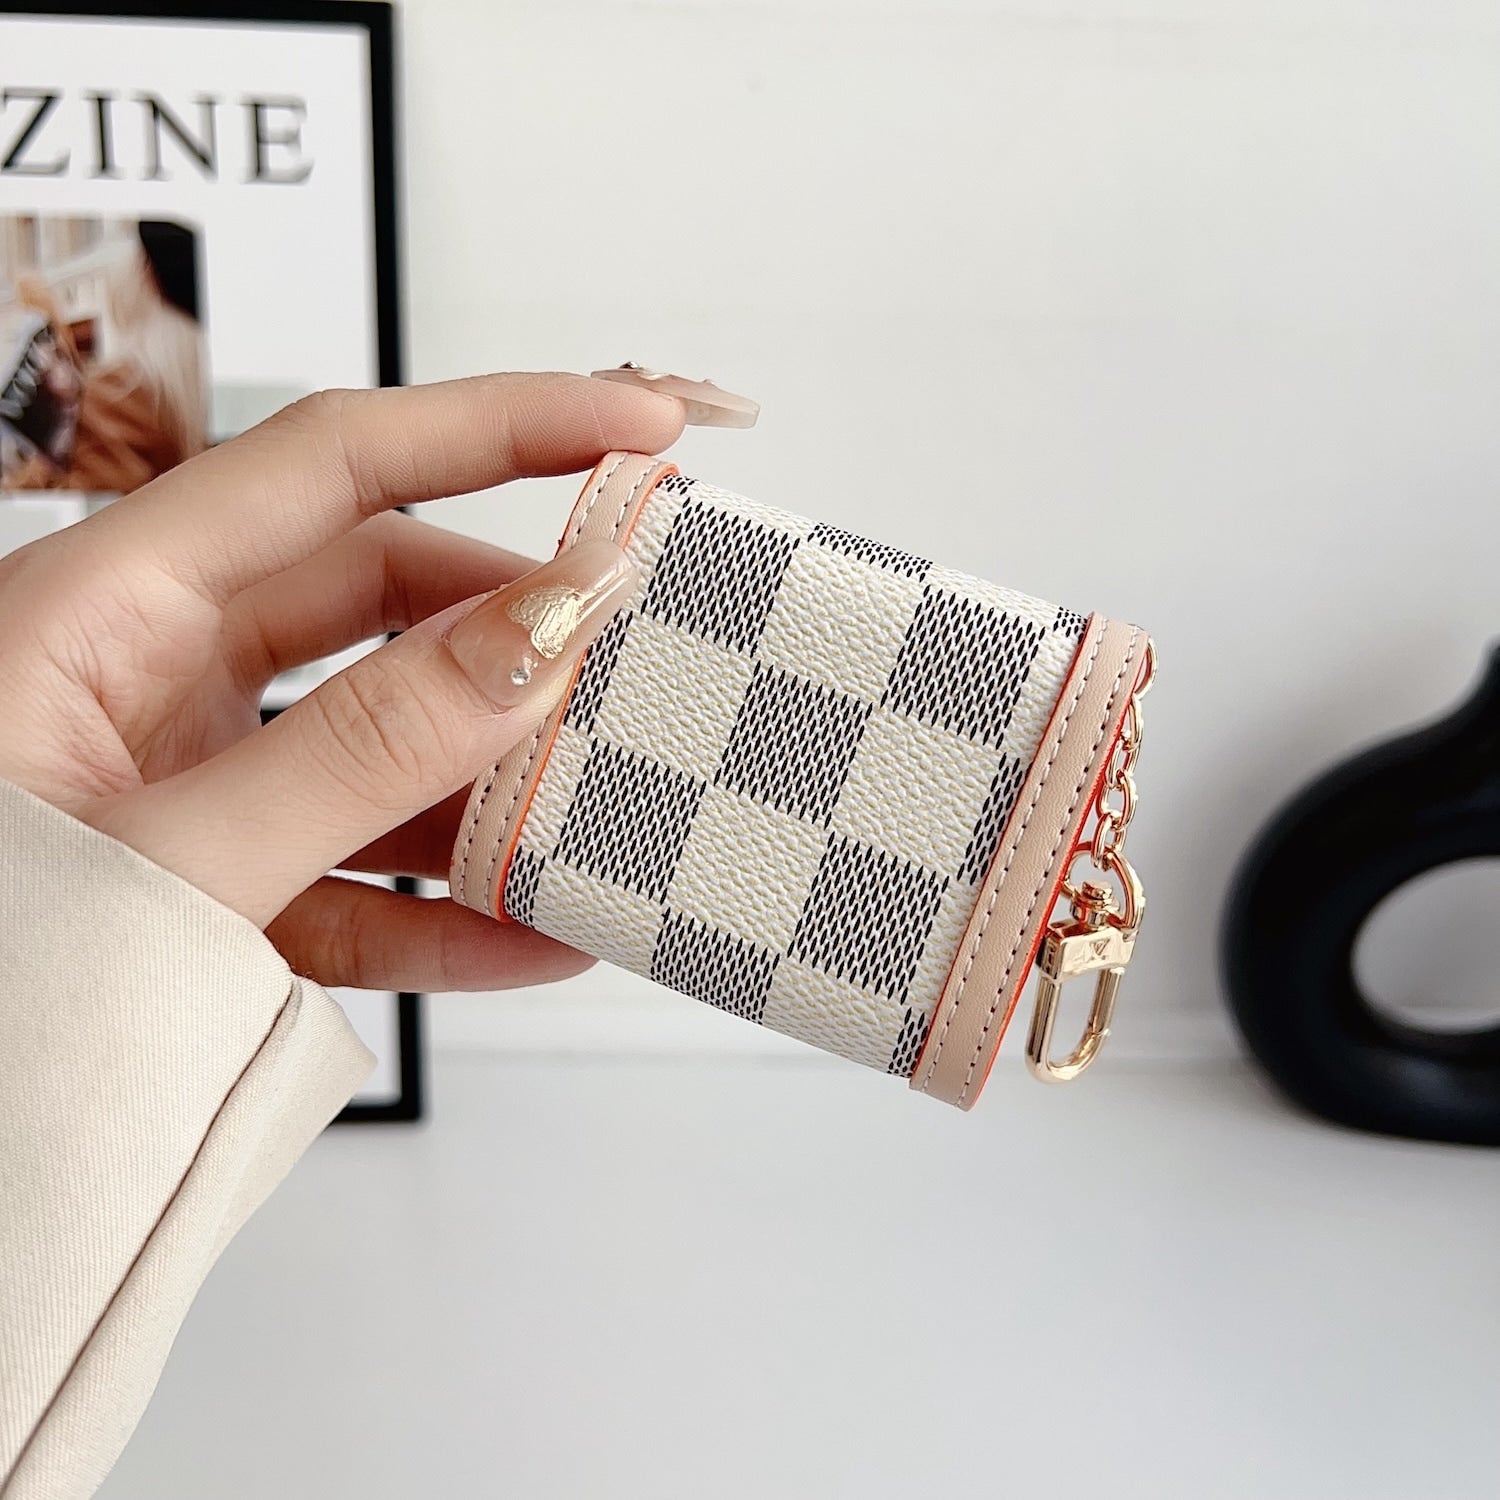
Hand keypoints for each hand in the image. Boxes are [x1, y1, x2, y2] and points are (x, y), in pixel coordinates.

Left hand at [0, 372, 684, 991]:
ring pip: (385, 740)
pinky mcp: (221, 883)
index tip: (641, 425)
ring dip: (496, 781)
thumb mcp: (167, 853)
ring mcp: (190, 780)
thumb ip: (362, 746)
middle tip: (638, 645)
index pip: (339, 459)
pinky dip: (449, 907)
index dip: (506, 423)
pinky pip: (360, 874)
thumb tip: (537, 641)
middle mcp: (151, 672)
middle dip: (518, 624)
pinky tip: (534, 933)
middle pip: (382, 595)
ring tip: (604, 811)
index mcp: (105, 606)